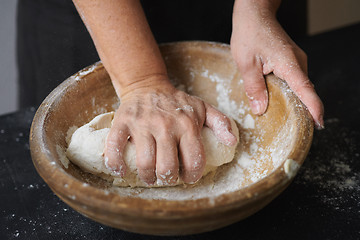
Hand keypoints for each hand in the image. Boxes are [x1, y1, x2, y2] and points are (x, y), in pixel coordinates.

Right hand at [103, 80, 236, 184]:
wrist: (147, 85)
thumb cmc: (177, 102)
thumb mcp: (202, 108)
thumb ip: (220, 123)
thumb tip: (231, 142)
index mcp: (187, 124)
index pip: (193, 160)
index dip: (192, 175)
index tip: (187, 177)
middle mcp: (165, 125)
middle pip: (167, 166)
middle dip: (168, 178)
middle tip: (167, 177)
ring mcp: (142, 124)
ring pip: (144, 163)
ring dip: (147, 177)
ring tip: (150, 177)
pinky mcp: (123, 122)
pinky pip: (115, 147)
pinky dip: (115, 164)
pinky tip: (122, 170)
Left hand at [231, 0, 323, 128]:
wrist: (254, 14)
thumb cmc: (249, 34)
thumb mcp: (246, 64)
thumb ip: (254, 88)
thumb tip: (260, 110)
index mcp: (288, 63)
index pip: (306, 90)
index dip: (313, 108)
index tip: (319, 123)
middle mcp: (298, 62)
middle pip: (304, 91)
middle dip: (301, 110)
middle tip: (293, 129)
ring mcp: (296, 61)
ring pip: (298, 86)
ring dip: (293, 101)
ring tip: (283, 118)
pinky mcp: (291, 61)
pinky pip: (293, 80)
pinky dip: (288, 92)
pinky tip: (276, 100)